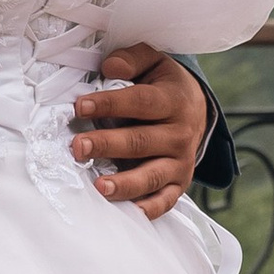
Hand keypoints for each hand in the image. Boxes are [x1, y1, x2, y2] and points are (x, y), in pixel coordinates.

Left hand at [73, 48, 209, 218]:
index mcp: (173, 100)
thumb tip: (109, 67)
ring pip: (152, 175)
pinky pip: (165, 201)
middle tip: (78, 147)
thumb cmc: (162, 86)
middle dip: (107, 145)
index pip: (140, 102)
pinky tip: (127, 213)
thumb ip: (132, 60)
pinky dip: (148, 209)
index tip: (80, 107)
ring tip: (99, 186)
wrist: (196, 110)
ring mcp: (180, 162)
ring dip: (125, 183)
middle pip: (141, 141)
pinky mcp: (178, 183)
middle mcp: (180, 134)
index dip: (110, 103)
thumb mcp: (153, 62)